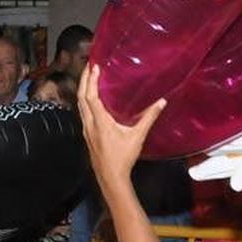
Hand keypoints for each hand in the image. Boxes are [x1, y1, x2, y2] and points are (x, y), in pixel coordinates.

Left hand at [78, 64, 164, 189]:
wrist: (110, 176)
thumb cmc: (123, 157)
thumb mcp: (138, 136)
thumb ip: (149, 118)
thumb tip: (162, 101)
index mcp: (100, 122)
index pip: (91, 97)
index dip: (91, 81)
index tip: (94, 67)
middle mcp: (89, 123)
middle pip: (81, 97)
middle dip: (83, 80)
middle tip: (88, 65)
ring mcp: (86, 129)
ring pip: (80, 105)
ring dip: (82, 89)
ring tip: (88, 76)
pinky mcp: (87, 133)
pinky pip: (82, 112)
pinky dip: (84, 100)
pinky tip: (91, 97)